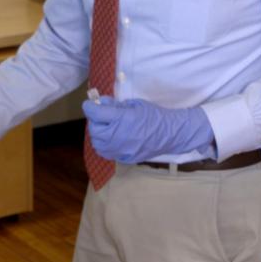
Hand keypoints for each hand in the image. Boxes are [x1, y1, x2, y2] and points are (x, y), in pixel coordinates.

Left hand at [81, 96, 213, 162]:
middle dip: (94, 120)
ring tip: (106, 127)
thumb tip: (101, 103)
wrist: (171, 134)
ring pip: (97, 143)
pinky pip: (106, 152)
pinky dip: (104, 145)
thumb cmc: (154, 115)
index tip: (89, 104)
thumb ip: (116, 105)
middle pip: (94, 129)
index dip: (90, 107)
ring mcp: (121, 149)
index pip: (96, 113)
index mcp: (122, 119)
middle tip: (100, 115)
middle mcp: (119, 136)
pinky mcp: (124, 158)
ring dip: (98, 134)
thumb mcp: (135, 104)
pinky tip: (111, 138)